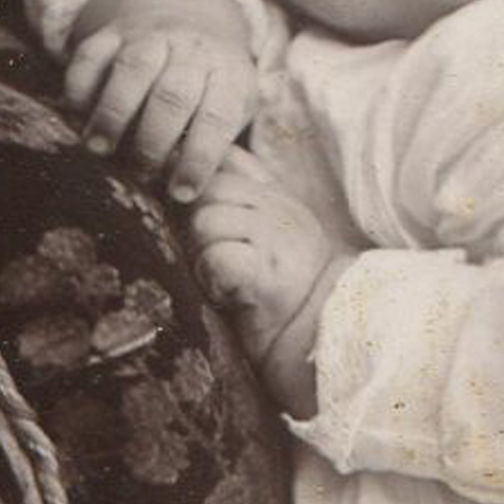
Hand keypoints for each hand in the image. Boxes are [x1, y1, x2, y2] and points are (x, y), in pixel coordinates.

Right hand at [64, 0, 258, 201]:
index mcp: (228, 72)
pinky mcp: (112, 33)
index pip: (218, 117)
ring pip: (133, 69)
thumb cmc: (210, 78)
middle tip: (140, 174)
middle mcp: (191, 50)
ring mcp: (150, 36)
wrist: (186, 10)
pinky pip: (92, 54)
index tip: (181, 192)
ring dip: (113, 114)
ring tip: (100, 150)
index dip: (199, 158)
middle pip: (173, 95)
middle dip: (153, 142)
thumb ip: (218, 138)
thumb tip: (193, 188)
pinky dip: (80, 87)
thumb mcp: (233, 100)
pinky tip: (78, 116)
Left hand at [188, 147, 357, 413]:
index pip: (227, 159)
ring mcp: (277, 240)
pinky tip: (228, 296)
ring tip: (223, 281)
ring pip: (206, 222)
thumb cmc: (283, 296)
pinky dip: (212, 279)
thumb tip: (180, 170)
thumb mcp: (267, 236)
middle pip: (208, 190)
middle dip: (196, 225)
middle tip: (214, 260)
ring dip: (201, 256)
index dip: (201, 179)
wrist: (323, 344)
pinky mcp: (267, 275)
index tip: (192, 208)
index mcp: (278, 197)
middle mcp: (280, 210)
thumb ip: (237, 202)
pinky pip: (216, 258)